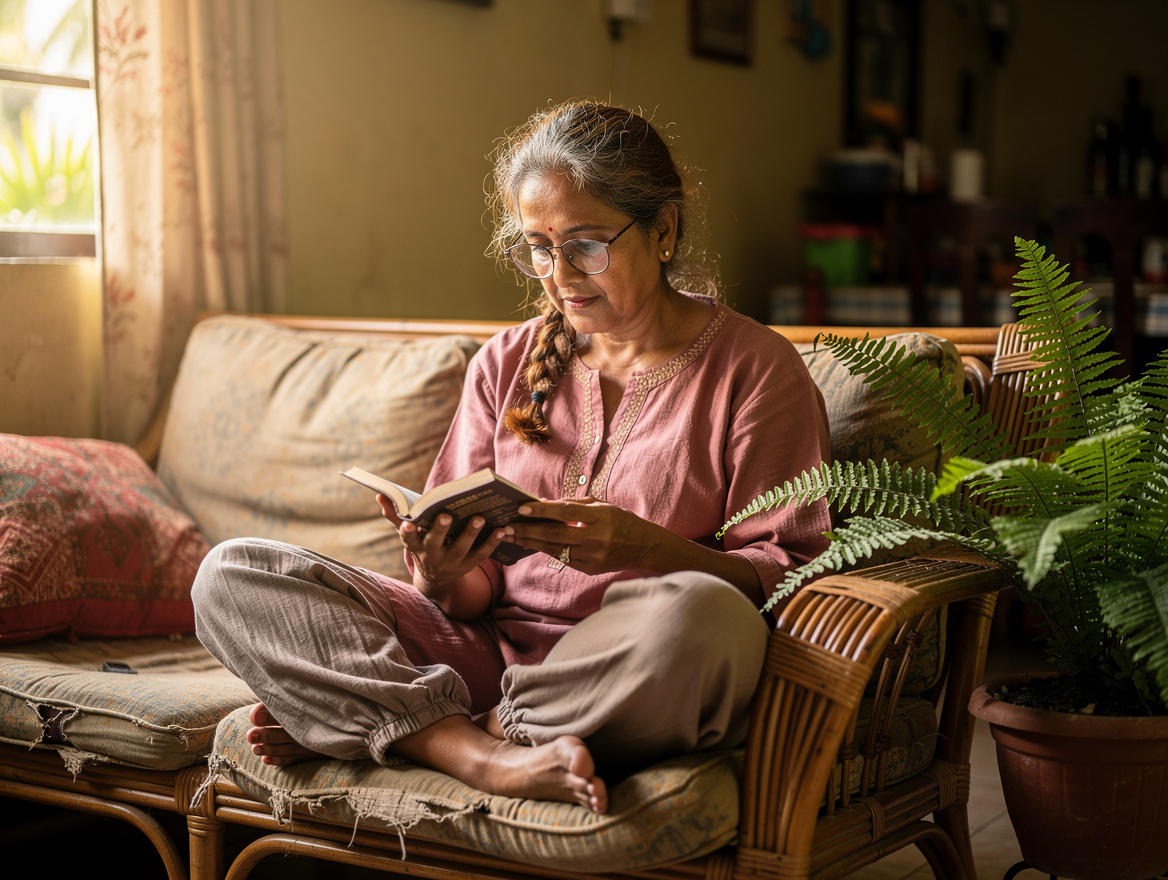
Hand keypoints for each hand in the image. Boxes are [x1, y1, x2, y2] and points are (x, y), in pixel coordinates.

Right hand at [377, 495, 502, 588]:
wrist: (436, 577)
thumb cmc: (422, 544)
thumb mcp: (408, 533)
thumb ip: (395, 514)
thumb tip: (380, 494)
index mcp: (416, 546)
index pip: (408, 540)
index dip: (407, 532)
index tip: (408, 523)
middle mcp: (432, 555)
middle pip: (436, 543)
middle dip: (440, 530)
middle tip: (447, 515)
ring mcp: (451, 562)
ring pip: (460, 548)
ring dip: (470, 533)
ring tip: (480, 518)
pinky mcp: (468, 565)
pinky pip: (481, 554)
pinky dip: (492, 542)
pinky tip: (501, 529)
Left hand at [504, 498, 659, 574]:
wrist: (643, 548)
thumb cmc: (620, 521)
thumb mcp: (602, 506)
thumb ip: (574, 505)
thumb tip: (543, 504)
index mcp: (600, 517)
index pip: (565, 512)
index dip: (542, 510)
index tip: (522, 508)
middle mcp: (595, 538)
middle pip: (555, 533)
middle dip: (528, 530)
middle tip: (508, 526)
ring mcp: (592, 556)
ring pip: (554, 549)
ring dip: (531, 542)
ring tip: (512, 536)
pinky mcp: (588, 569)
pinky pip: (562, 558)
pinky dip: (546, 549)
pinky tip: (531, 544)